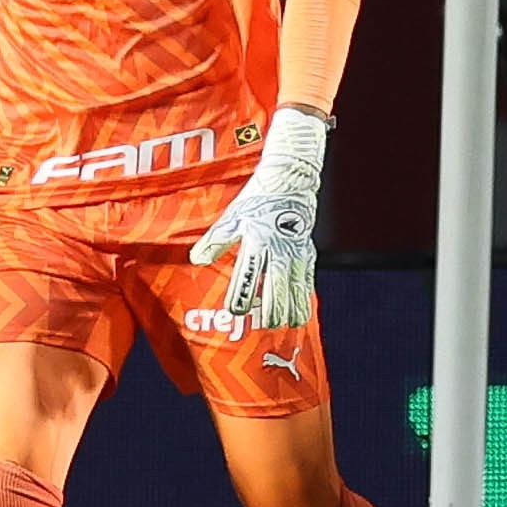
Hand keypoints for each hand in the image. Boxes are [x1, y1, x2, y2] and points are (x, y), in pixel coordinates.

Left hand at [189, 107, 326, 328]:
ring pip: (297, 294)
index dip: (241, 300)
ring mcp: (298, 254)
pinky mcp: (309, 256)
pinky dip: (302, 304)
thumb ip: (215, 241)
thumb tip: (197, 260)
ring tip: (278, 325)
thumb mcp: (232, 216)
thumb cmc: (257, 198)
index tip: (235, 312)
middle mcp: (280, 250)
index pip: (248, 278)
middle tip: (260, 325)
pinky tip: (296, 316)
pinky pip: (308, 287)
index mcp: (257, 241)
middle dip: (269, 314)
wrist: (291, 181)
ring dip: (288, 313)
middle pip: (277, 293)